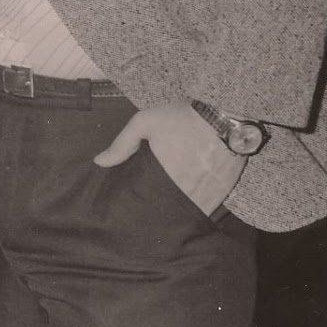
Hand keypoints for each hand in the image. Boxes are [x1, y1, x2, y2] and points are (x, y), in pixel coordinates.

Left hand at [93, 101, 245, 215]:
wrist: (226, 113)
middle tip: (150, 212)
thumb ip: (122, 144)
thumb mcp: (145, 122)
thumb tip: (99, 162)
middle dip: (160, 211)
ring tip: (169, 211)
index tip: (135, 210)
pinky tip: (191, 202)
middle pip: (170, 210)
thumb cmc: (183, 117)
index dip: (143, 208)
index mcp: (168, 176)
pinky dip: (200, 205)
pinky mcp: (226, 189)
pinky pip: (210, 206)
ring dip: (180, 210)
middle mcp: (189, 189)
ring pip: (190, 210)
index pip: (151, 203)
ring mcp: (210, 192)